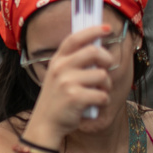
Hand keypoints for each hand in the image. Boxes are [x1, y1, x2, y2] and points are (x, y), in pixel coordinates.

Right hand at [25, 24, 114, 145]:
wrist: (45, 124)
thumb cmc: (57, 100)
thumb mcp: (58, 76)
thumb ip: (73, 63)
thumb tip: (98, 51)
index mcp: (57, 60)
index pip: (75, 38)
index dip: (93, 30)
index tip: (107, 28)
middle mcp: (60, 68)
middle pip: (94, 52)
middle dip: (107, 59)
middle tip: (106, 68)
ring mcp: (67, 82)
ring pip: (102, 75)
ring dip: (106, 86)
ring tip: (97, 93)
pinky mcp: (75, 97)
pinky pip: (102, 94)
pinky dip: (103, 101)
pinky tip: (94, 105)